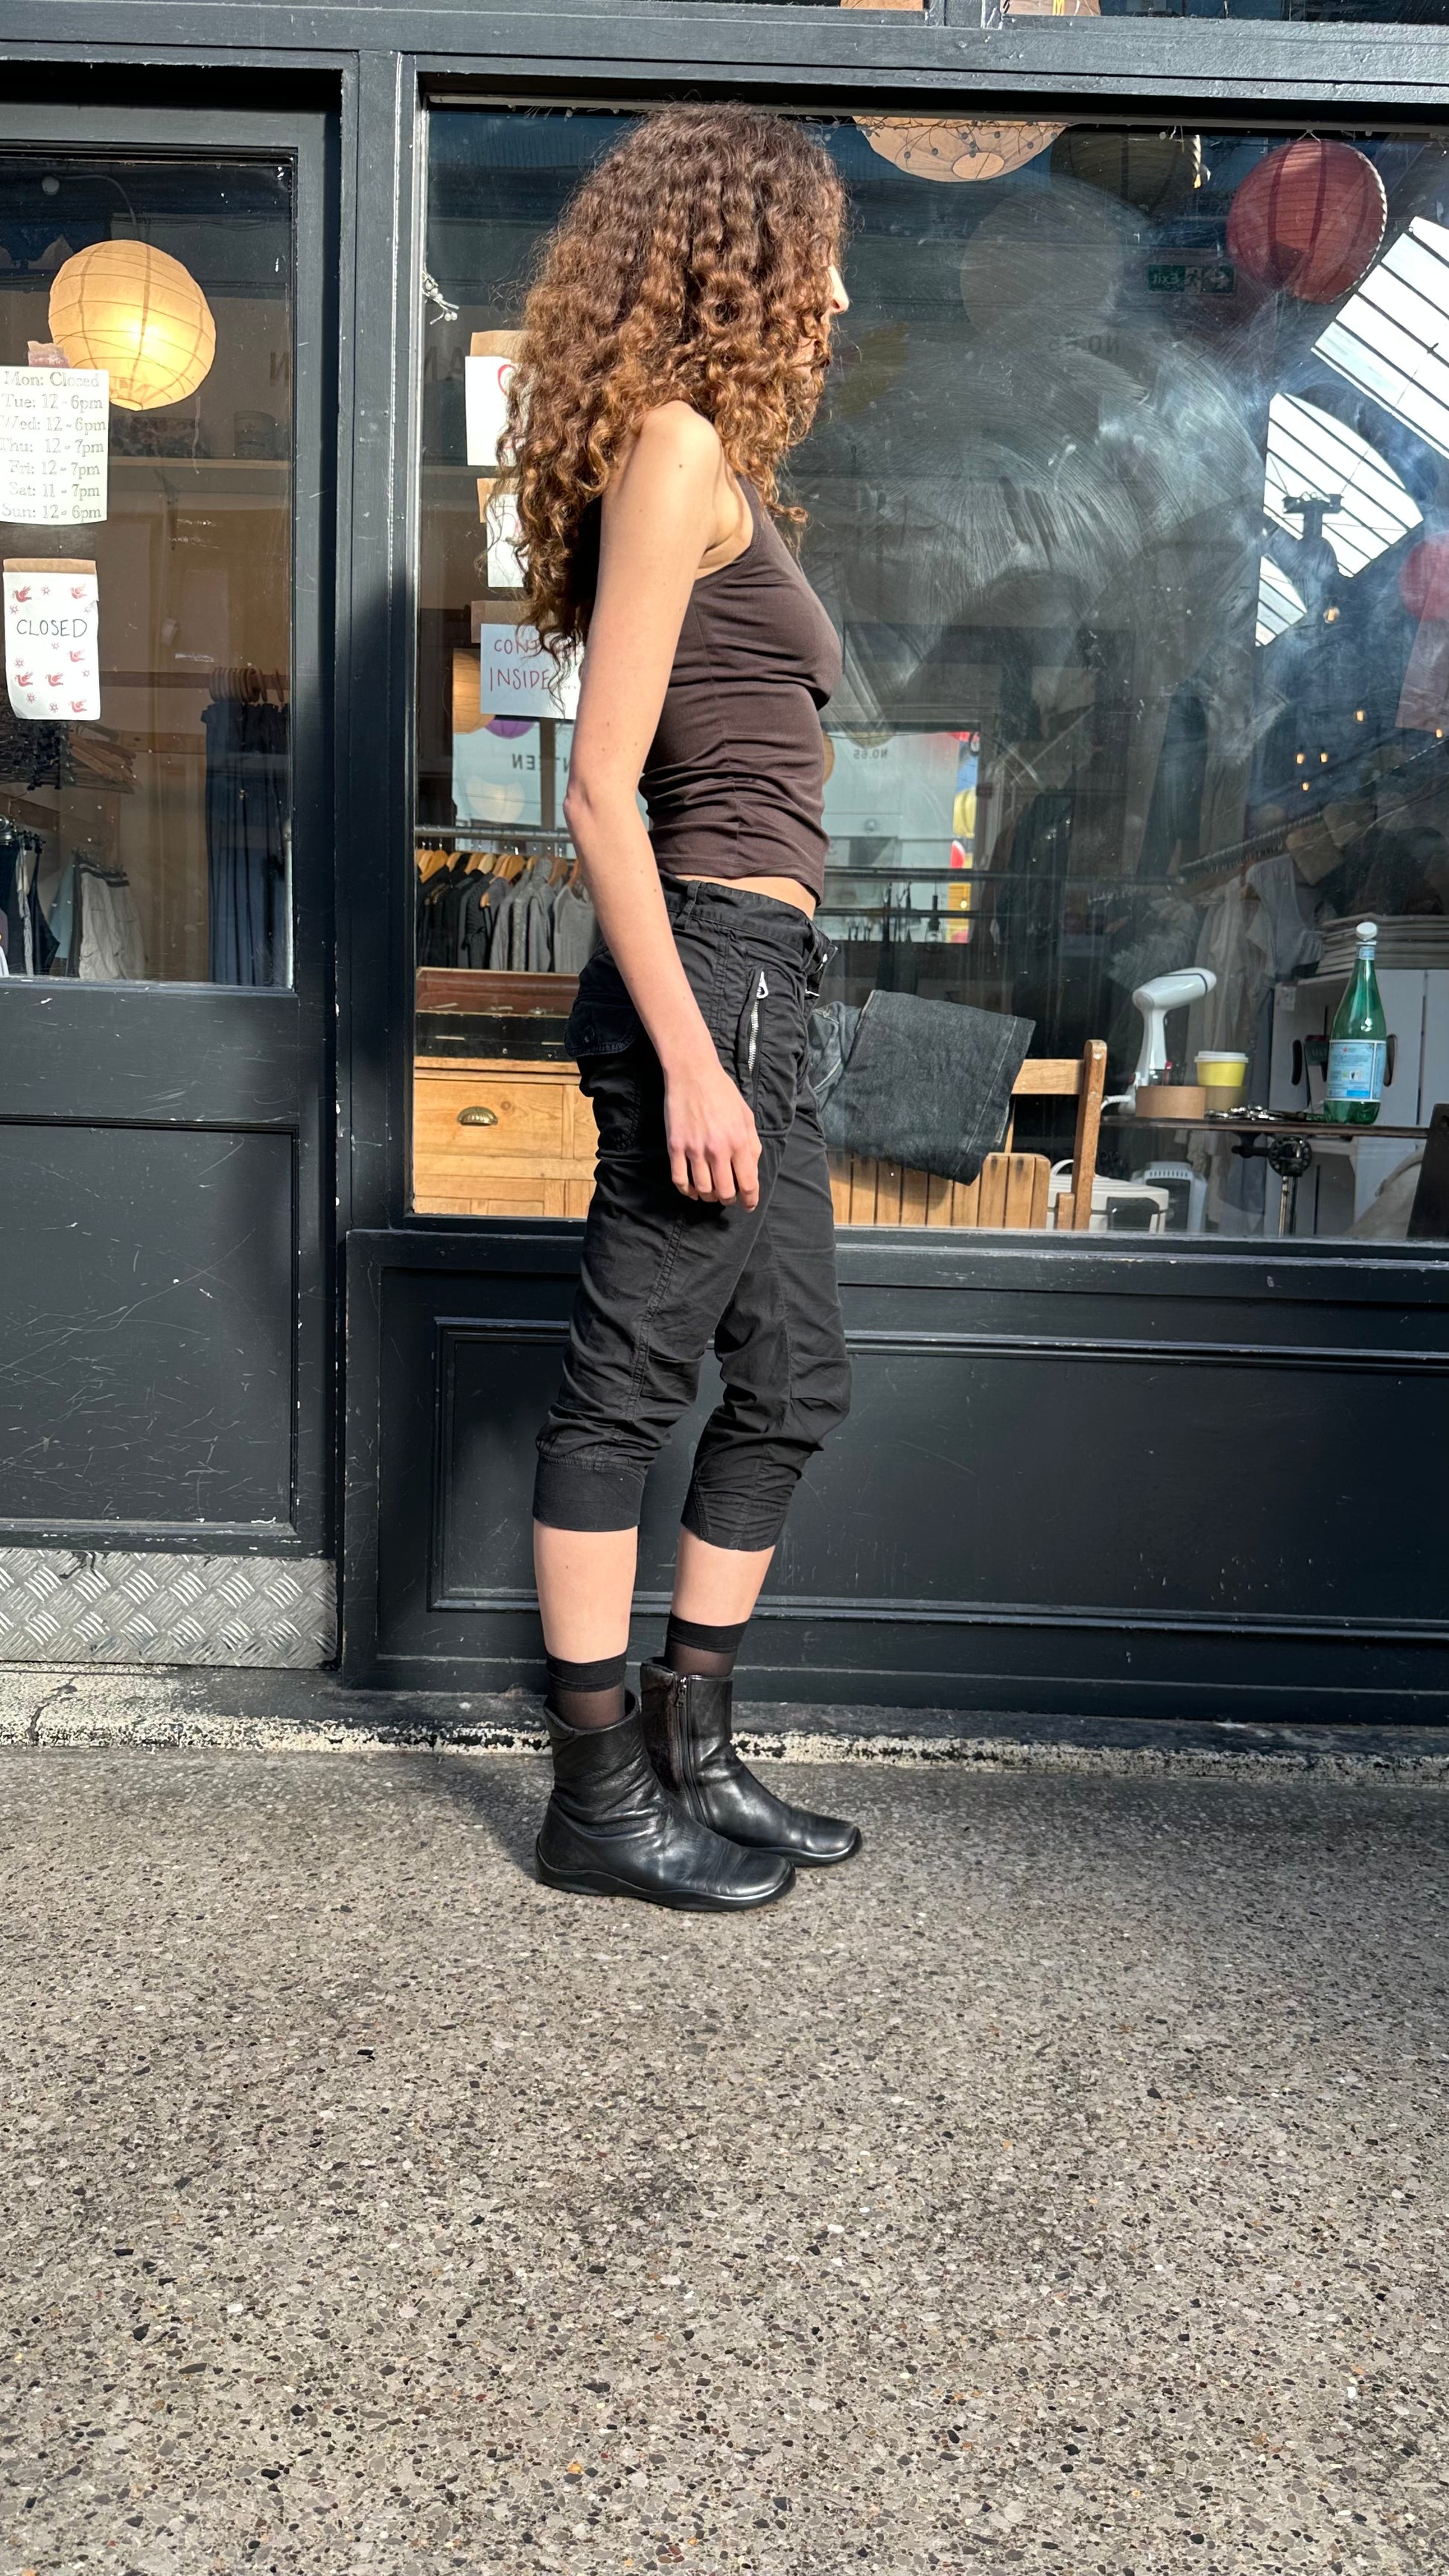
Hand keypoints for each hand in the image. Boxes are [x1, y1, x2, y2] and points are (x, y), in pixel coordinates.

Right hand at [664, 1052, 760, 1206]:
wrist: (693, 1074)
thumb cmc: (722, 1093)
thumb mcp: (746, 1116)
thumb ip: (752, 1144)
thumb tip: (752, 1169)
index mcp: (739, 1142)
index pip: (748, 1183)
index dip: (750, 1200)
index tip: (748, 1205)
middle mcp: (717, 1150)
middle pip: (724, 1192)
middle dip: (728, 1200)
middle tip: (728, 1196)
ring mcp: (694, 1149)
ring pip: (702, 1189)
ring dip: (708, 1196)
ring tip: (710, 1192)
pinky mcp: (675, 1147)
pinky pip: (679, 1180)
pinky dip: (687, 1190)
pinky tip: (692, 1189)